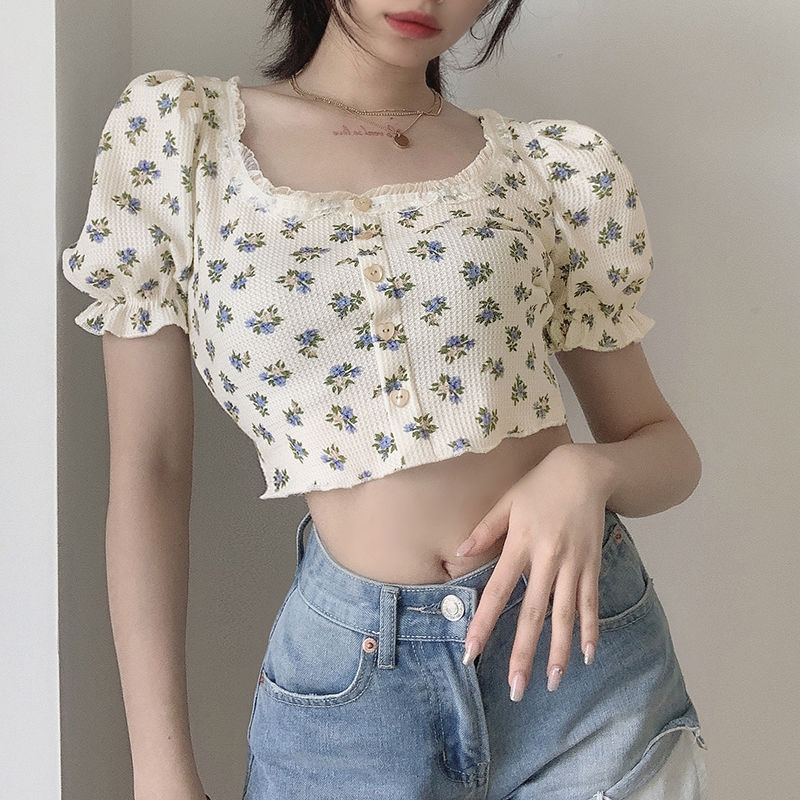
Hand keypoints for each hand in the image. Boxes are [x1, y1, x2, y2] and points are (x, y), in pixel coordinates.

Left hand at [455, 445, 609, 700]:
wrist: (585, 471)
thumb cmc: (539, 485)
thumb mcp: (506, 501)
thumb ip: (485, 529)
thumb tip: (459, 552)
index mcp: (521, 544)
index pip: (498, 591)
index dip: (484, 623)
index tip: (471, 652)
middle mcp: (548, 559)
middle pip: (534, 612)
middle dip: (524, 652)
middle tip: (516, 687)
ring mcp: (574, 564)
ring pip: (566, 615)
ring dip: (559, 650)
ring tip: (552, 681)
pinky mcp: (592, 565)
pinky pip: (591, 602)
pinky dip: (590, 628)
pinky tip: (587, 654)